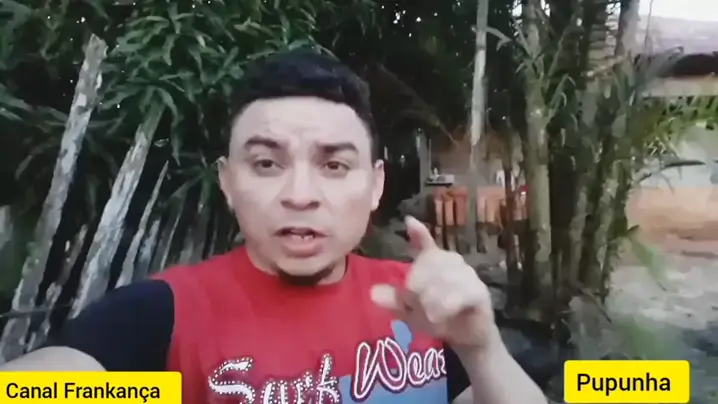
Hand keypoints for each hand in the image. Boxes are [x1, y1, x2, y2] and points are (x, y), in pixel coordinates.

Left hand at [370, 216, 495, 348]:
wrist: (467, 337)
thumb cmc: (438, 317)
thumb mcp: (410, 311)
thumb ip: (394, 301)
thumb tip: (373, 293)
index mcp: (434, 261)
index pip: (425, 243)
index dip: (418, 233)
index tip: (409, 221)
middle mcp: (452, 262)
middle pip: (427, 265)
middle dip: (415, 289)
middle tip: (414, 307)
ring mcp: (468, 274)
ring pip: (441, 280)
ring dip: (430, 301)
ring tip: (429, 315)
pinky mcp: (479, 291)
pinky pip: (459, 293)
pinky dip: (444, 305)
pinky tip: (438, 315)